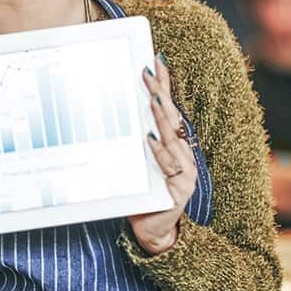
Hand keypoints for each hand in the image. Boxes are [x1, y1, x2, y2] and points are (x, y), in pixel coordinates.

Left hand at [128, 55, 197, 254]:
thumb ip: (127, 140)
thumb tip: (105, 109)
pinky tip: (150, 138)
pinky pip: (171, 165)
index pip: (167, 107)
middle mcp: (181, 152)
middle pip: (170, 117)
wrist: (151, 230)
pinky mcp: (181, 189)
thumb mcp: (131, 163)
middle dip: (159, 93)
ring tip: (151, 98)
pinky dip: (160, 151)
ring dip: (161, 117)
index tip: (154, 60)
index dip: (163, 83)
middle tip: (147, 72)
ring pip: (173, 138)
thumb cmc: (140, 193)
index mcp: (170, 143)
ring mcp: (184, 170)